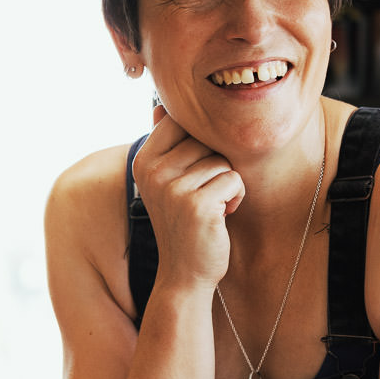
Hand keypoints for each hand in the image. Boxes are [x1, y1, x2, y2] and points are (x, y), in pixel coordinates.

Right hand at [131, 105, 245, 292]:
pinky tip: (220, 216)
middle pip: (206, 140)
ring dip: (226, 183)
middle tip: (202, 193)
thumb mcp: (165, 181)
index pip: (180, 121)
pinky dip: (235, 198)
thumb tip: (160, 106)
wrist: (184, 272)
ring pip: (223, 160)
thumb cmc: (182, 222)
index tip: (193, 170)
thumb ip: (165, 144)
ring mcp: (173, 188)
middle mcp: (153, 171)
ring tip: (210, 206)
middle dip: (214, 165)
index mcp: (143, 160)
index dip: (199, 142)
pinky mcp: (197, 205)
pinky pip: (233, 180)